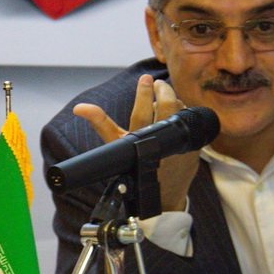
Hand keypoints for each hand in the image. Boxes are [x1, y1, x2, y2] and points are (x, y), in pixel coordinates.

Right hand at [73, 74, 199, 211]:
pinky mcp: (193, 149)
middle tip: (157, 83)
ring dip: (173, 100)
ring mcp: (179, 146)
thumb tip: (80, 107)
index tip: (145, 77)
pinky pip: (190, 122)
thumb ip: (101, 123)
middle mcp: (160, 144)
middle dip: (163, 89)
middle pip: (167, 106)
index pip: (142, 112)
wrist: (159, 195)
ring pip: (180, 112)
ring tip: (164, 98)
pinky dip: (182, 113)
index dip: (143, 92)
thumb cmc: (133, 167)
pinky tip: (175, 111)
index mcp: (139, 143)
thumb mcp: (116, 146)